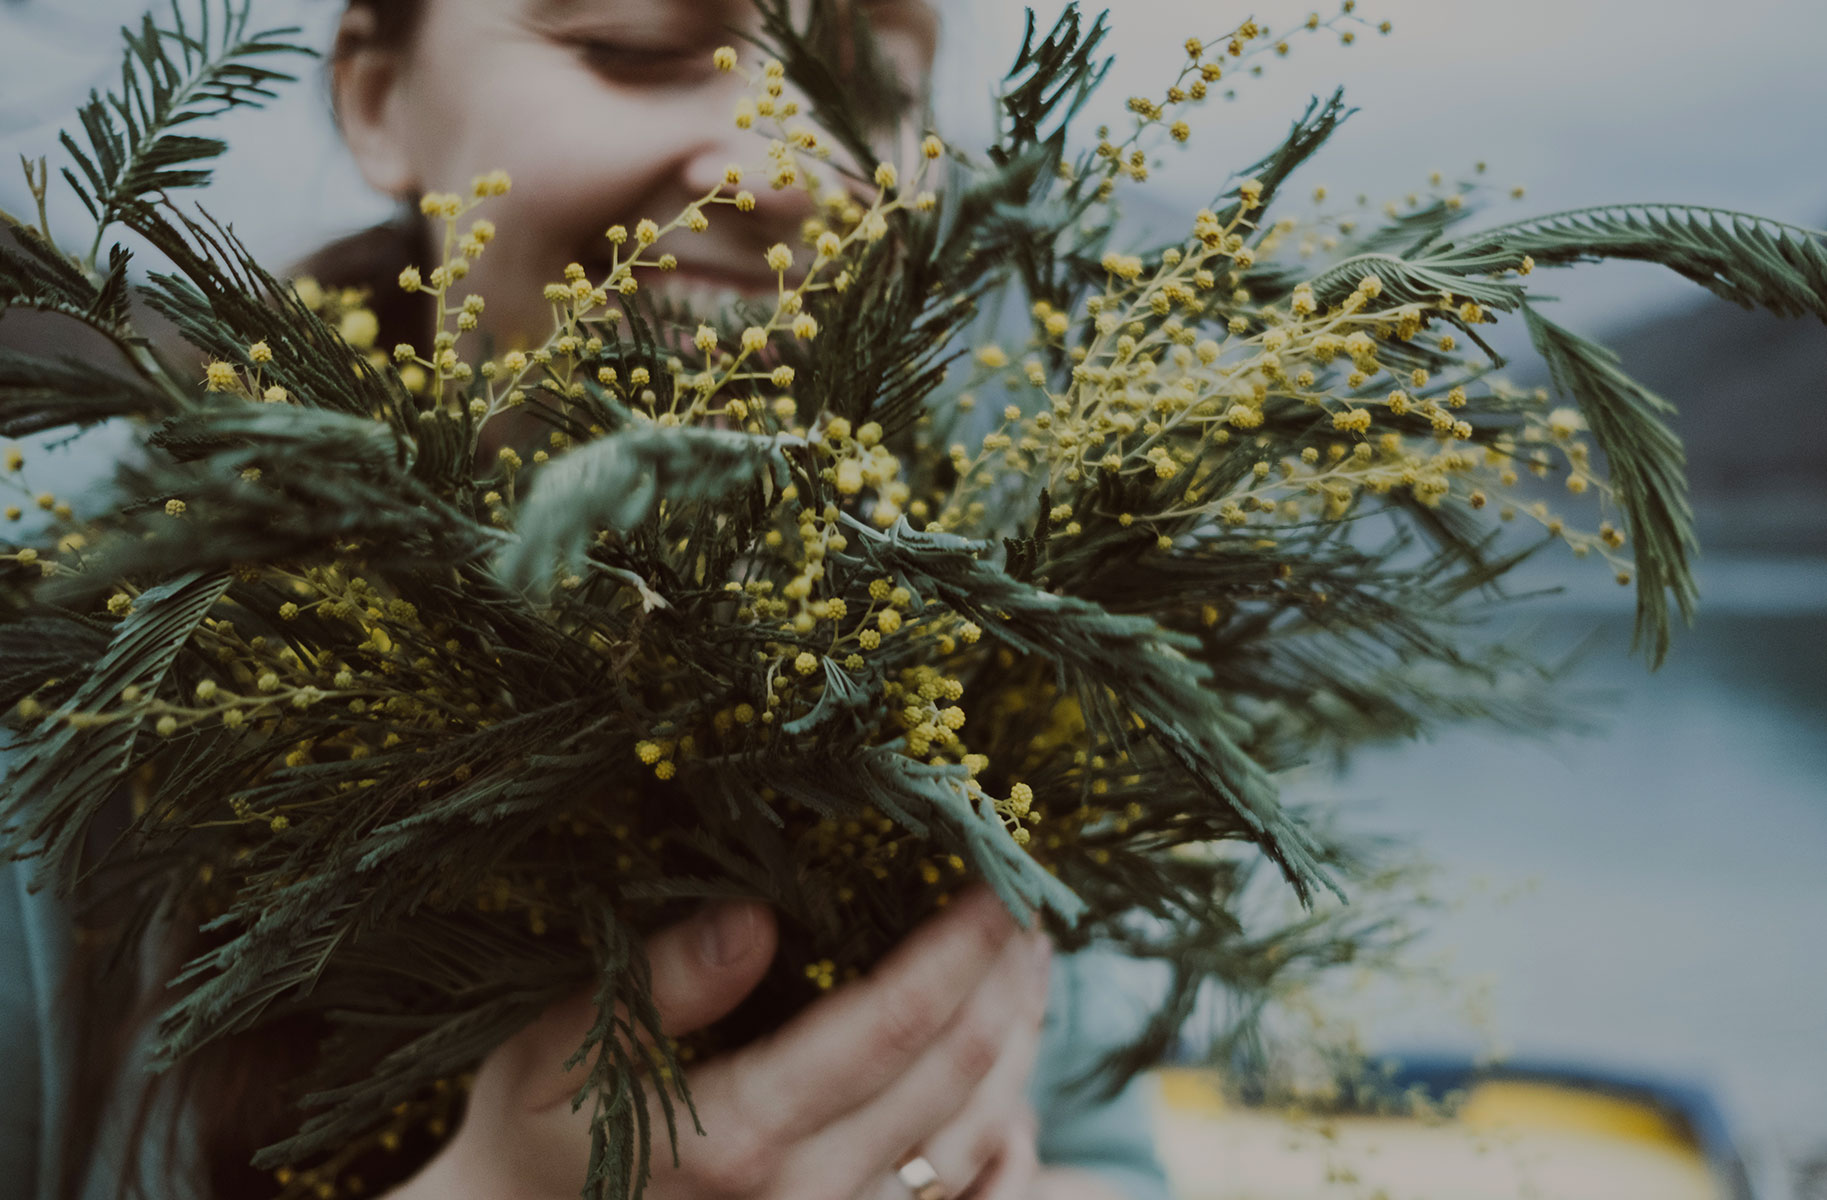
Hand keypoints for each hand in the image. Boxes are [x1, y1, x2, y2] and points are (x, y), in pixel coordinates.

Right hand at [387, 884, 1053, 1199]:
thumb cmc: (542, 1125)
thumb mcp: (561, 1041)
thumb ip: (661, 982)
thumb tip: (757, 916)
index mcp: (737, 1136)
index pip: (891, 1027)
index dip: (958, 949)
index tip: (999, 881)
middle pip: (955, 1081)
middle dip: (1005, 985)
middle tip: (1029, 907)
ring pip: (974, 1139)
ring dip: (1015, 1043)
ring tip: (1030, 966)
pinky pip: (963, 1192)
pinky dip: (1003, 1123)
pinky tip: (1008, 1064)